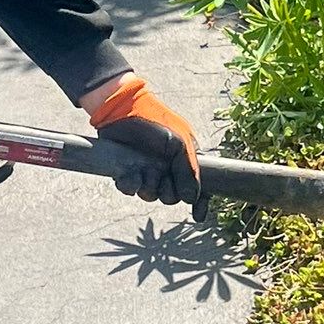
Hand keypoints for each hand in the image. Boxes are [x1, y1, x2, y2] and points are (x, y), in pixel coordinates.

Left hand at [84, 73, 200, 210]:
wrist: (123, 108)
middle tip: (163, 173)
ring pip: (150, 195)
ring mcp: (146, 171)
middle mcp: (166, 170)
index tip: (198, 215)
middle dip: (167, 190)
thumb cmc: (156, 121)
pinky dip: (131, 184)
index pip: (196, 189)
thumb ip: (187, 171)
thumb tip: (191, 200)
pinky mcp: (126, 171)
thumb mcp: (179, 144)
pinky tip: (131, 174)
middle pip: (171, 197)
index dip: (200, 203)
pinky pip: (130, 189)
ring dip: (149, 186)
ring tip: (145, 168)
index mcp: (183, 162)